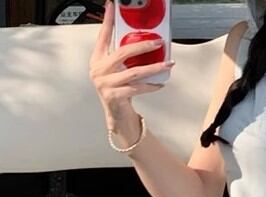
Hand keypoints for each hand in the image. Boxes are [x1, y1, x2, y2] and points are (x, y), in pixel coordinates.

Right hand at [88, 0, 174, 128]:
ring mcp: (104, 83)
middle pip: (123, 52)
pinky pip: (137, 88)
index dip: (108, 21)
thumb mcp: (117, 72)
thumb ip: (124, 59)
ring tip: (167, 64)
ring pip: (134, 72)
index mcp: (98, 60)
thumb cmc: (118, 92)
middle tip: (158, 43)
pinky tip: (160, 83)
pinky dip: (151, 86)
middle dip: (143, 46)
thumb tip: (144, 44)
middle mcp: (98, 70)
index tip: (112, 6)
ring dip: (154, 68)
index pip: (103, 36)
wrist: (116, 116)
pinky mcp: (113, 96)